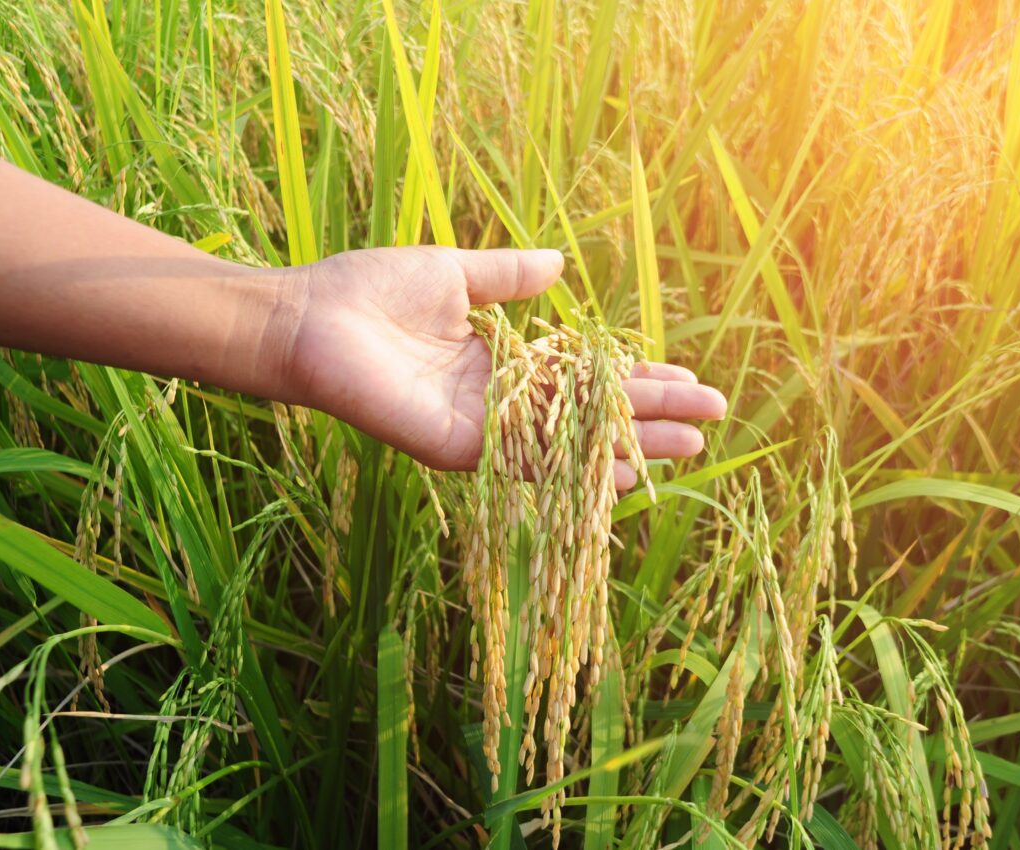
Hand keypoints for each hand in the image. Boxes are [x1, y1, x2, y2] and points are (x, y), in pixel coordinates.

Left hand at [274, 246, 726, 488]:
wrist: (307, 318)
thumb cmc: (366, 292)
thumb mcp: (452, 274)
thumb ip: (507, 278)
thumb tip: (562, 263)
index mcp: (499, 360)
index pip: (582, 373)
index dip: (634, 375)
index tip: (686, 374)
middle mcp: (498, 401)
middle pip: (589, 413)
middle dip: (651, 414)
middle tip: (712, 416)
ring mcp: (480, 428)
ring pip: (570, 443)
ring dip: (630, 444)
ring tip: (690, 444)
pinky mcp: (456, 447)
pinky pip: (525, 463)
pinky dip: (574, 468)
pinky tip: (623, 470)